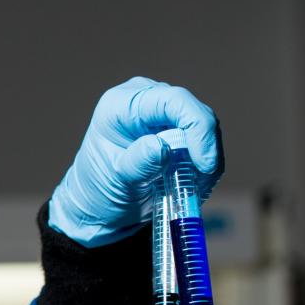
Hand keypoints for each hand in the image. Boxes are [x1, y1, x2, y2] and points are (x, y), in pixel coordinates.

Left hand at [47, 76, 223, 246]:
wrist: (100, 205)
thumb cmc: (100, 191)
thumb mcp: (116, 181)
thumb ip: (138, 164)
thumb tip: (162, 146)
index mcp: (121, 105)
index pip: (172, 100)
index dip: (197, 127)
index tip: (204, 164)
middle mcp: (145, 99)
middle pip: (193, 112)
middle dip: (203, 149)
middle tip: (200, 184)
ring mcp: (162, 111)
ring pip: (203, 127)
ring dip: (205, 160)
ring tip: (192, 189)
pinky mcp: (177, 127)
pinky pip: (204, 140)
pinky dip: (203, 164)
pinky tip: (193, 184)